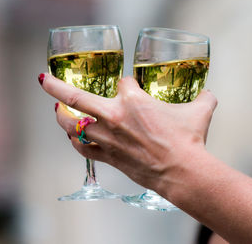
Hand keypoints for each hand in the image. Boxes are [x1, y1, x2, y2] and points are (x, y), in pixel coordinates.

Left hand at [39, 73, 216, 192]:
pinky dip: (76, 141)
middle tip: (44, 79)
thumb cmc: (189, 141)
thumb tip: (208, 94)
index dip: (124, 81)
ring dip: (61, 117)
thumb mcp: (200, 111)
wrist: (183, 172)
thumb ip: (203, 98)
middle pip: (75, 97)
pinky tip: (74, 137)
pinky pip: (83, 148)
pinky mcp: (108, 157)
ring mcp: (108, 138)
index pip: (121, 81)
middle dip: (56, 86)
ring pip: (72, 125)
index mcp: (134, 100)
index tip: (129, 85)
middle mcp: (114, 116)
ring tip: (56, 110)